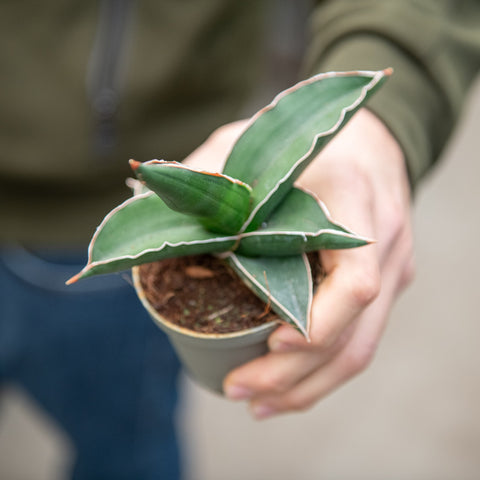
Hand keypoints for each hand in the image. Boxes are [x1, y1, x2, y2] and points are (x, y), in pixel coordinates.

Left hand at [219, 109, 414, 418]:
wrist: (370, 139)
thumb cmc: (307, 140)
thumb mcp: (255, 141)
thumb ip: (208, 171)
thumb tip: (148, 209)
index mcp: (355, 200)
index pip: (355, 281)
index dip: (318, 324)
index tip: (269, 343)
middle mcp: (385, 241)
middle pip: (354, 333)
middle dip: (295, 375)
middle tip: (238, 389)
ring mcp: (392, 267)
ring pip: (361, 348)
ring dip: (309, 385)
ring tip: (258, 403)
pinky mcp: (386, 282)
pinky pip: (361, 338)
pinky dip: (323, 370)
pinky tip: (289, 386)